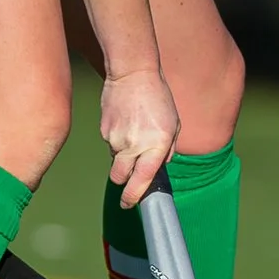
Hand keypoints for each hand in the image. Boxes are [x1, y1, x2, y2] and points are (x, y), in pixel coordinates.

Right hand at [100, 68, 179, 205]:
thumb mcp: (173, 125)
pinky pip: (110, 142)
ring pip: (115, 158)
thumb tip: (158, 165)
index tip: (129, 204)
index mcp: (155, 146)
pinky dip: (117, 137)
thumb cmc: (158, 98)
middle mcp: (134, 146)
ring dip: (123, 153)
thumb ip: (167, 150)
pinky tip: (126, 121)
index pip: (141, 181)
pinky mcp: (104, 129)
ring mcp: (116, 138)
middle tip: (128, 176)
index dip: (133, 196)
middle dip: (122, 181)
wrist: (133, 73)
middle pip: (119, 177)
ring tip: (134, 130)